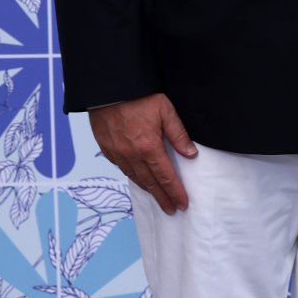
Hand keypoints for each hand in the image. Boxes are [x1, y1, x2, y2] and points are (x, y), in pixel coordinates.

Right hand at [90, 93, 196, 214]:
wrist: (108, 88)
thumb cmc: (138, 96)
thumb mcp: (166, 111)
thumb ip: (179, 134)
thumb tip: (190, 154)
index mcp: (149, 147)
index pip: (165, 176)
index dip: (175, 192)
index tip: (182, 204)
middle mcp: (132, 155)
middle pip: (150, 182)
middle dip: (162, 197)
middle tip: (170, 209)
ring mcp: (117, 153)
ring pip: (135, 177)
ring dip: (147, 189)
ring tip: (157, 198)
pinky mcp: (107, 148)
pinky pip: (121, 168)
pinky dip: (132, 176)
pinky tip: (138, 179)